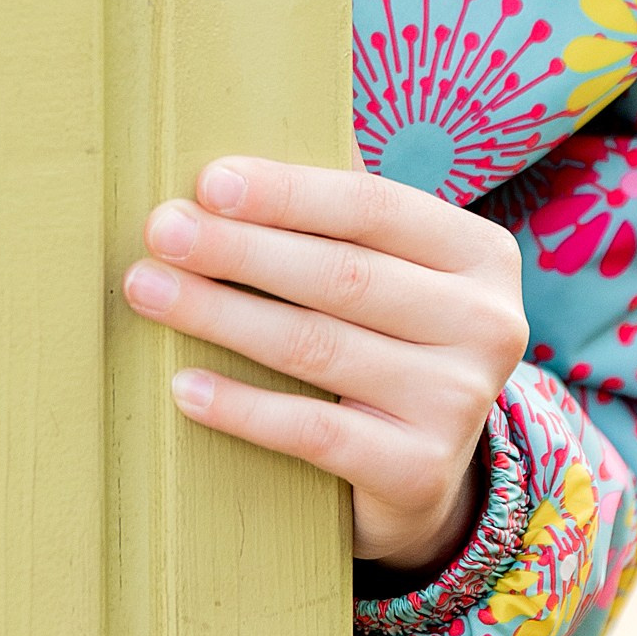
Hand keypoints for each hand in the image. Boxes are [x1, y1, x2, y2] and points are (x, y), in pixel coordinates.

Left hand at [122, 158, 529, 570]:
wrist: (423, 472)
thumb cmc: (385, 342)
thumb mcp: (389, 273)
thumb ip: (338, 217)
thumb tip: (231, 163)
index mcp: (480, 255)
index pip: (374, 208)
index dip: (288, 193)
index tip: (208, 183)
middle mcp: (488, 324)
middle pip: (342, 274)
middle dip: (239, 250)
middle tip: (161, 231)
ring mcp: (460, 401)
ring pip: (318, 347)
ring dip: (220, 315)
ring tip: (148, 291)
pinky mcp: (421, 470)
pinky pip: (313, 431)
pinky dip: (241, 407)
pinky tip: (183, 386)